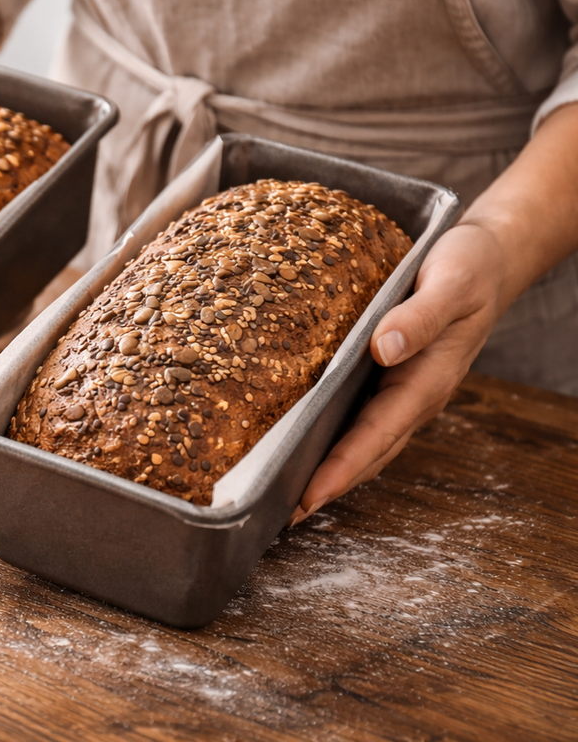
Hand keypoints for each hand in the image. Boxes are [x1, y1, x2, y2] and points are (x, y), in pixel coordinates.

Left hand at [289, 222, 508, 525]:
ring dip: (329, 470)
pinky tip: (303, 443)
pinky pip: (361, 417)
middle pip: (367, 452)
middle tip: (281, 514)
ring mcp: (404, 390)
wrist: (490, 257)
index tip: (310, 495)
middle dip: (328, 485)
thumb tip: (382, 348)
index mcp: (427, 380)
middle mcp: (414, 395)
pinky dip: (334, 438)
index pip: (377, 434)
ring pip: (364, 440)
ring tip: (284, 495)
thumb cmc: (469, 267)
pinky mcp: (392, 378)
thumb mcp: (449, 285)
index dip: (343, 467)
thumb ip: (419, 318)